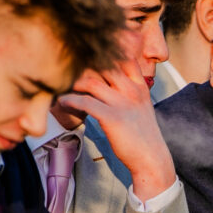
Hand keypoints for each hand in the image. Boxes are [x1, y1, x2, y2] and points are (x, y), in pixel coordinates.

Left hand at [59, 59, 175, 200]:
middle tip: (66, 71)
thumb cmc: (143, 136)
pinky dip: (70, 100)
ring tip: (61, 86)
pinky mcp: (112, 118)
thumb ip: (129, 92)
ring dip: (72, 83)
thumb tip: (109, 85)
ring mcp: (123, 103)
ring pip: (91, 82)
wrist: (151, 159)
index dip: (105, 53)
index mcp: (140, 86)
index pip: (124, 57)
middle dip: (83, 66)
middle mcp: (132, 90)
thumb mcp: (142, 107)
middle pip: (103, 65)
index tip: (87, 56)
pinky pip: (85, 102)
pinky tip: (62, 101)